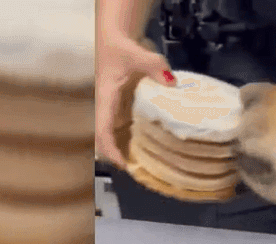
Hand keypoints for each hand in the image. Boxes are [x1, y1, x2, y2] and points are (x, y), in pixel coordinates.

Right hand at [95, 34, 174, 167]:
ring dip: (129, 151)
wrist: (115, 39)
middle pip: (108, 141)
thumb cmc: (120, 47)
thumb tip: (172, 82)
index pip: (102, 131)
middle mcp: (108, 109)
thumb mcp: (137, 54)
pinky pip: (129, 129)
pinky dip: (138, 140)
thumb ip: (155, 66)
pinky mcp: (124, 108)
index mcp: (105, 100)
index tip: (124, 164)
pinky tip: (155, 147)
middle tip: (142, 172)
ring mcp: (116, 110)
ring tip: (150, 165)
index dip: (110, 150)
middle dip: (121, 157)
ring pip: (118, 137)